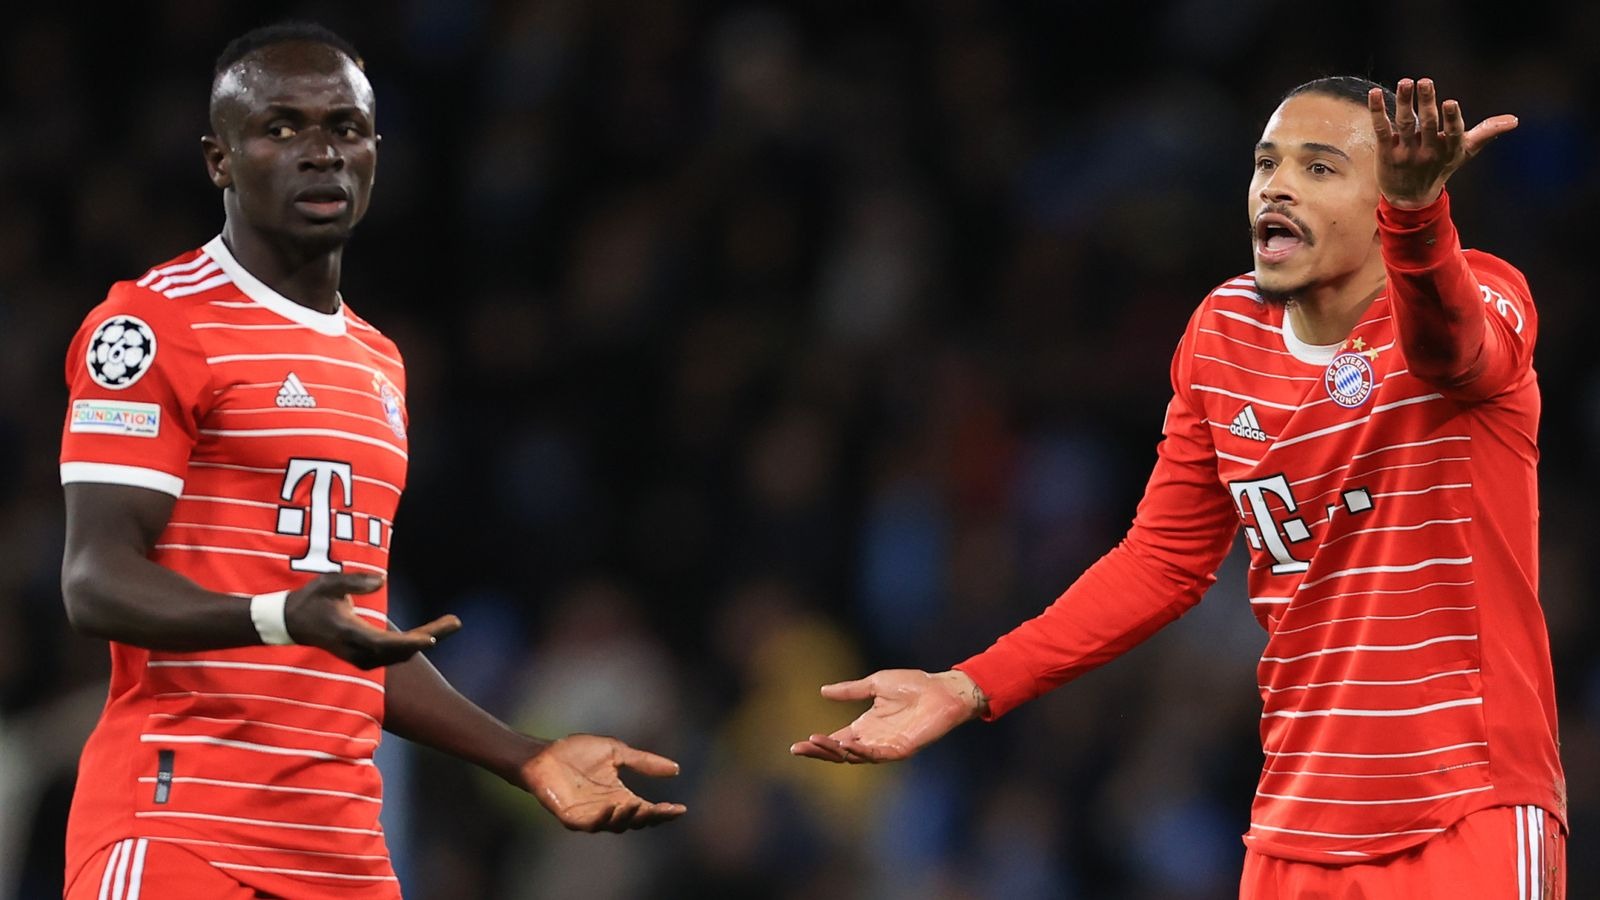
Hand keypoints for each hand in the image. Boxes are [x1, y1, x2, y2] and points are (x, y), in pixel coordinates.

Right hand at [284, 573, 460, 668]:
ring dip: (425, 639)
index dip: (408, 642)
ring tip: (451, 623)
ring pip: (399, 654)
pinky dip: (413, 644)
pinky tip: (430, 633)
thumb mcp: (328, 583)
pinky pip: (394, 655)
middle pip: (399, 650)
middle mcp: (356, 650)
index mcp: (349, 632)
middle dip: (429, 636)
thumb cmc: (311, 599)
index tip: (431, 639)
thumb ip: (354, 581)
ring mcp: (359, 657)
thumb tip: (382, 580)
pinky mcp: (363, 658)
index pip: (383, 642)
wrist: (291, 623)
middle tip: (456, 622)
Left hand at [520, 734, 686, 831]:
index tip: (681, 809)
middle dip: (651, 817)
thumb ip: (644, 762)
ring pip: (616, 826)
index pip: (647, 810)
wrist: (544, 754)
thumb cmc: (577, 752)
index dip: (664, 812)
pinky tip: (612, 807)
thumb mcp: (617, 752)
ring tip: (639, 805)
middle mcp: (608, 809)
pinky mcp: (572, 818)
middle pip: (635, 821)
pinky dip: (603, 818)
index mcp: (620, 795)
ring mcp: (590, 816)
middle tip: (664, 810)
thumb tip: (676, 769)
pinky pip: (591, 824)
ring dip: (628, 817)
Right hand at [789, 669, 985, 763]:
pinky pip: (877, 755)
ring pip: (854, 756)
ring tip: (817, 741)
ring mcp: (886, 746)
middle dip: (819, 751)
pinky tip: (846, 746)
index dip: (817, 743)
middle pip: (840, 752)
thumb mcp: (875, 684)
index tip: (796, 746)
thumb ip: (850, 691)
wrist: (941, 689)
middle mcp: (873, 739)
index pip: (836, 739)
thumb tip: (822, 691)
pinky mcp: (901, 749)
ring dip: (835, 751)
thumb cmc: (913, 684)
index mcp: (865, 726)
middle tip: (799, 748)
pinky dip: (861, 752)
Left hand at [1369, 77, 1517, 208]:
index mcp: (1449, 150)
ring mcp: (1405, 153)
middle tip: (1424, 81)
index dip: (1452, 119)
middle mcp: (1427, 152)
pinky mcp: (1386, 153)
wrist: (1410, 199)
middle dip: (1426, 102)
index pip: (1452, 133)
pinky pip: (1381, 130)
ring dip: (1404, 102)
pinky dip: (1378, 112)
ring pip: (1404, 124)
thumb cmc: (1440, 168)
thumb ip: (1486, 133)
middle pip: (1427, 124)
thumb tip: (1514, 120)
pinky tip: (1374, 94)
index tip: (1450, 103)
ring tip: (1405, 82)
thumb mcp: (1464, 152)